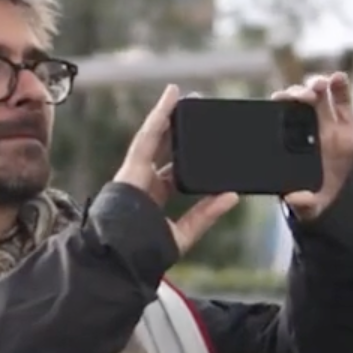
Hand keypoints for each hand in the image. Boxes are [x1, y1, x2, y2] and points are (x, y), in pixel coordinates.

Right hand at [113, 85, 240, 255]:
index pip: (174, 173)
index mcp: (154, 199)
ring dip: (168, 115)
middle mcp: (143, 183)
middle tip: (196, 112)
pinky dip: (159, 114)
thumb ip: (206, 215)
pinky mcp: (131, 164)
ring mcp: (135, 172)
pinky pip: (148, 134)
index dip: (188, 158)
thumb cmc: (146, 253)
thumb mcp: (184, 233)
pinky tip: (171, 97)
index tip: (206, 146)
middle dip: (178, 131)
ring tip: (182, 96)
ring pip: (154, 137)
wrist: (120, 257)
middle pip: (164, 150)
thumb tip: (232, 196)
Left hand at [279, 72, 352, 220]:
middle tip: (300, 96)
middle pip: (300, 102)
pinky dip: (341, 86)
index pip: (283, 117)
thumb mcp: (311, 206)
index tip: (278, 99)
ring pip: (320, 96)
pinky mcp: (349, 121)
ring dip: (316, 85)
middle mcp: (309, 127)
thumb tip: (292, 198)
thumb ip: (302, 203)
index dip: (280, 104)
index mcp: (293, 142)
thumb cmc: (320, 199)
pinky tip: (338, 78)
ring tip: (319, 85)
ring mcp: (329, 122)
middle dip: (298, 92)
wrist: (348, 199)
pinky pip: (343, 99)